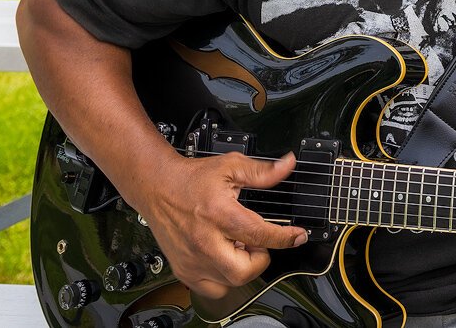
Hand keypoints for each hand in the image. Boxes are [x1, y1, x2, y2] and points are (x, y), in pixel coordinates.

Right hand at [129, 151, 307, 298]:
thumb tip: (287, 166)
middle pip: (244, 270)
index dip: (285, 237)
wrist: (157, 187)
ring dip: (242, 267)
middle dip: (260, 258)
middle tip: (256, 241)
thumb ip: (262, 172)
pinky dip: (224, 278)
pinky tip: (224, 257)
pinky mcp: (184, 270)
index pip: (259, 234)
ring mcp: (192, 260)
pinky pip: (213, 289)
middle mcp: (204, 241)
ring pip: (230, 283)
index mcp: (219, 214)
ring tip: (237, 245)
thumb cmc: (191, 179)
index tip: (298, 236)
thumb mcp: (230, 167)